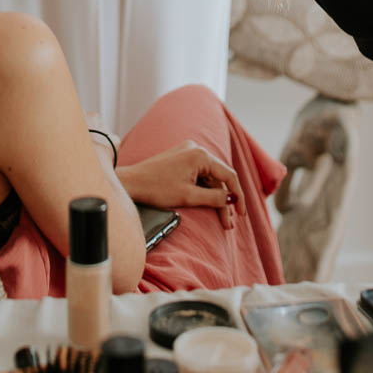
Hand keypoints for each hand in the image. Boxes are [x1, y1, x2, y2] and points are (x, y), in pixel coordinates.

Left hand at [118, 142, 244, 230]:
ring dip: (215, 198)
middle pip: (219, 178)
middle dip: (225, 201)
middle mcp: (195, 149)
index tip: (241, 214)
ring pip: (209, 179)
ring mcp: (187, 153)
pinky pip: (199, 176)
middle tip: (229, 222)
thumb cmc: (156, 188)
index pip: (229, 175)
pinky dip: (204, 191)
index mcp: (200, 155)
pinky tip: (209, 205)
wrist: (131, 183)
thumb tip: (232, 199)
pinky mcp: (180, 160)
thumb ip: (215, 197)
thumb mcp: (189, 196)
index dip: (238, 196)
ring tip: (221, 219)